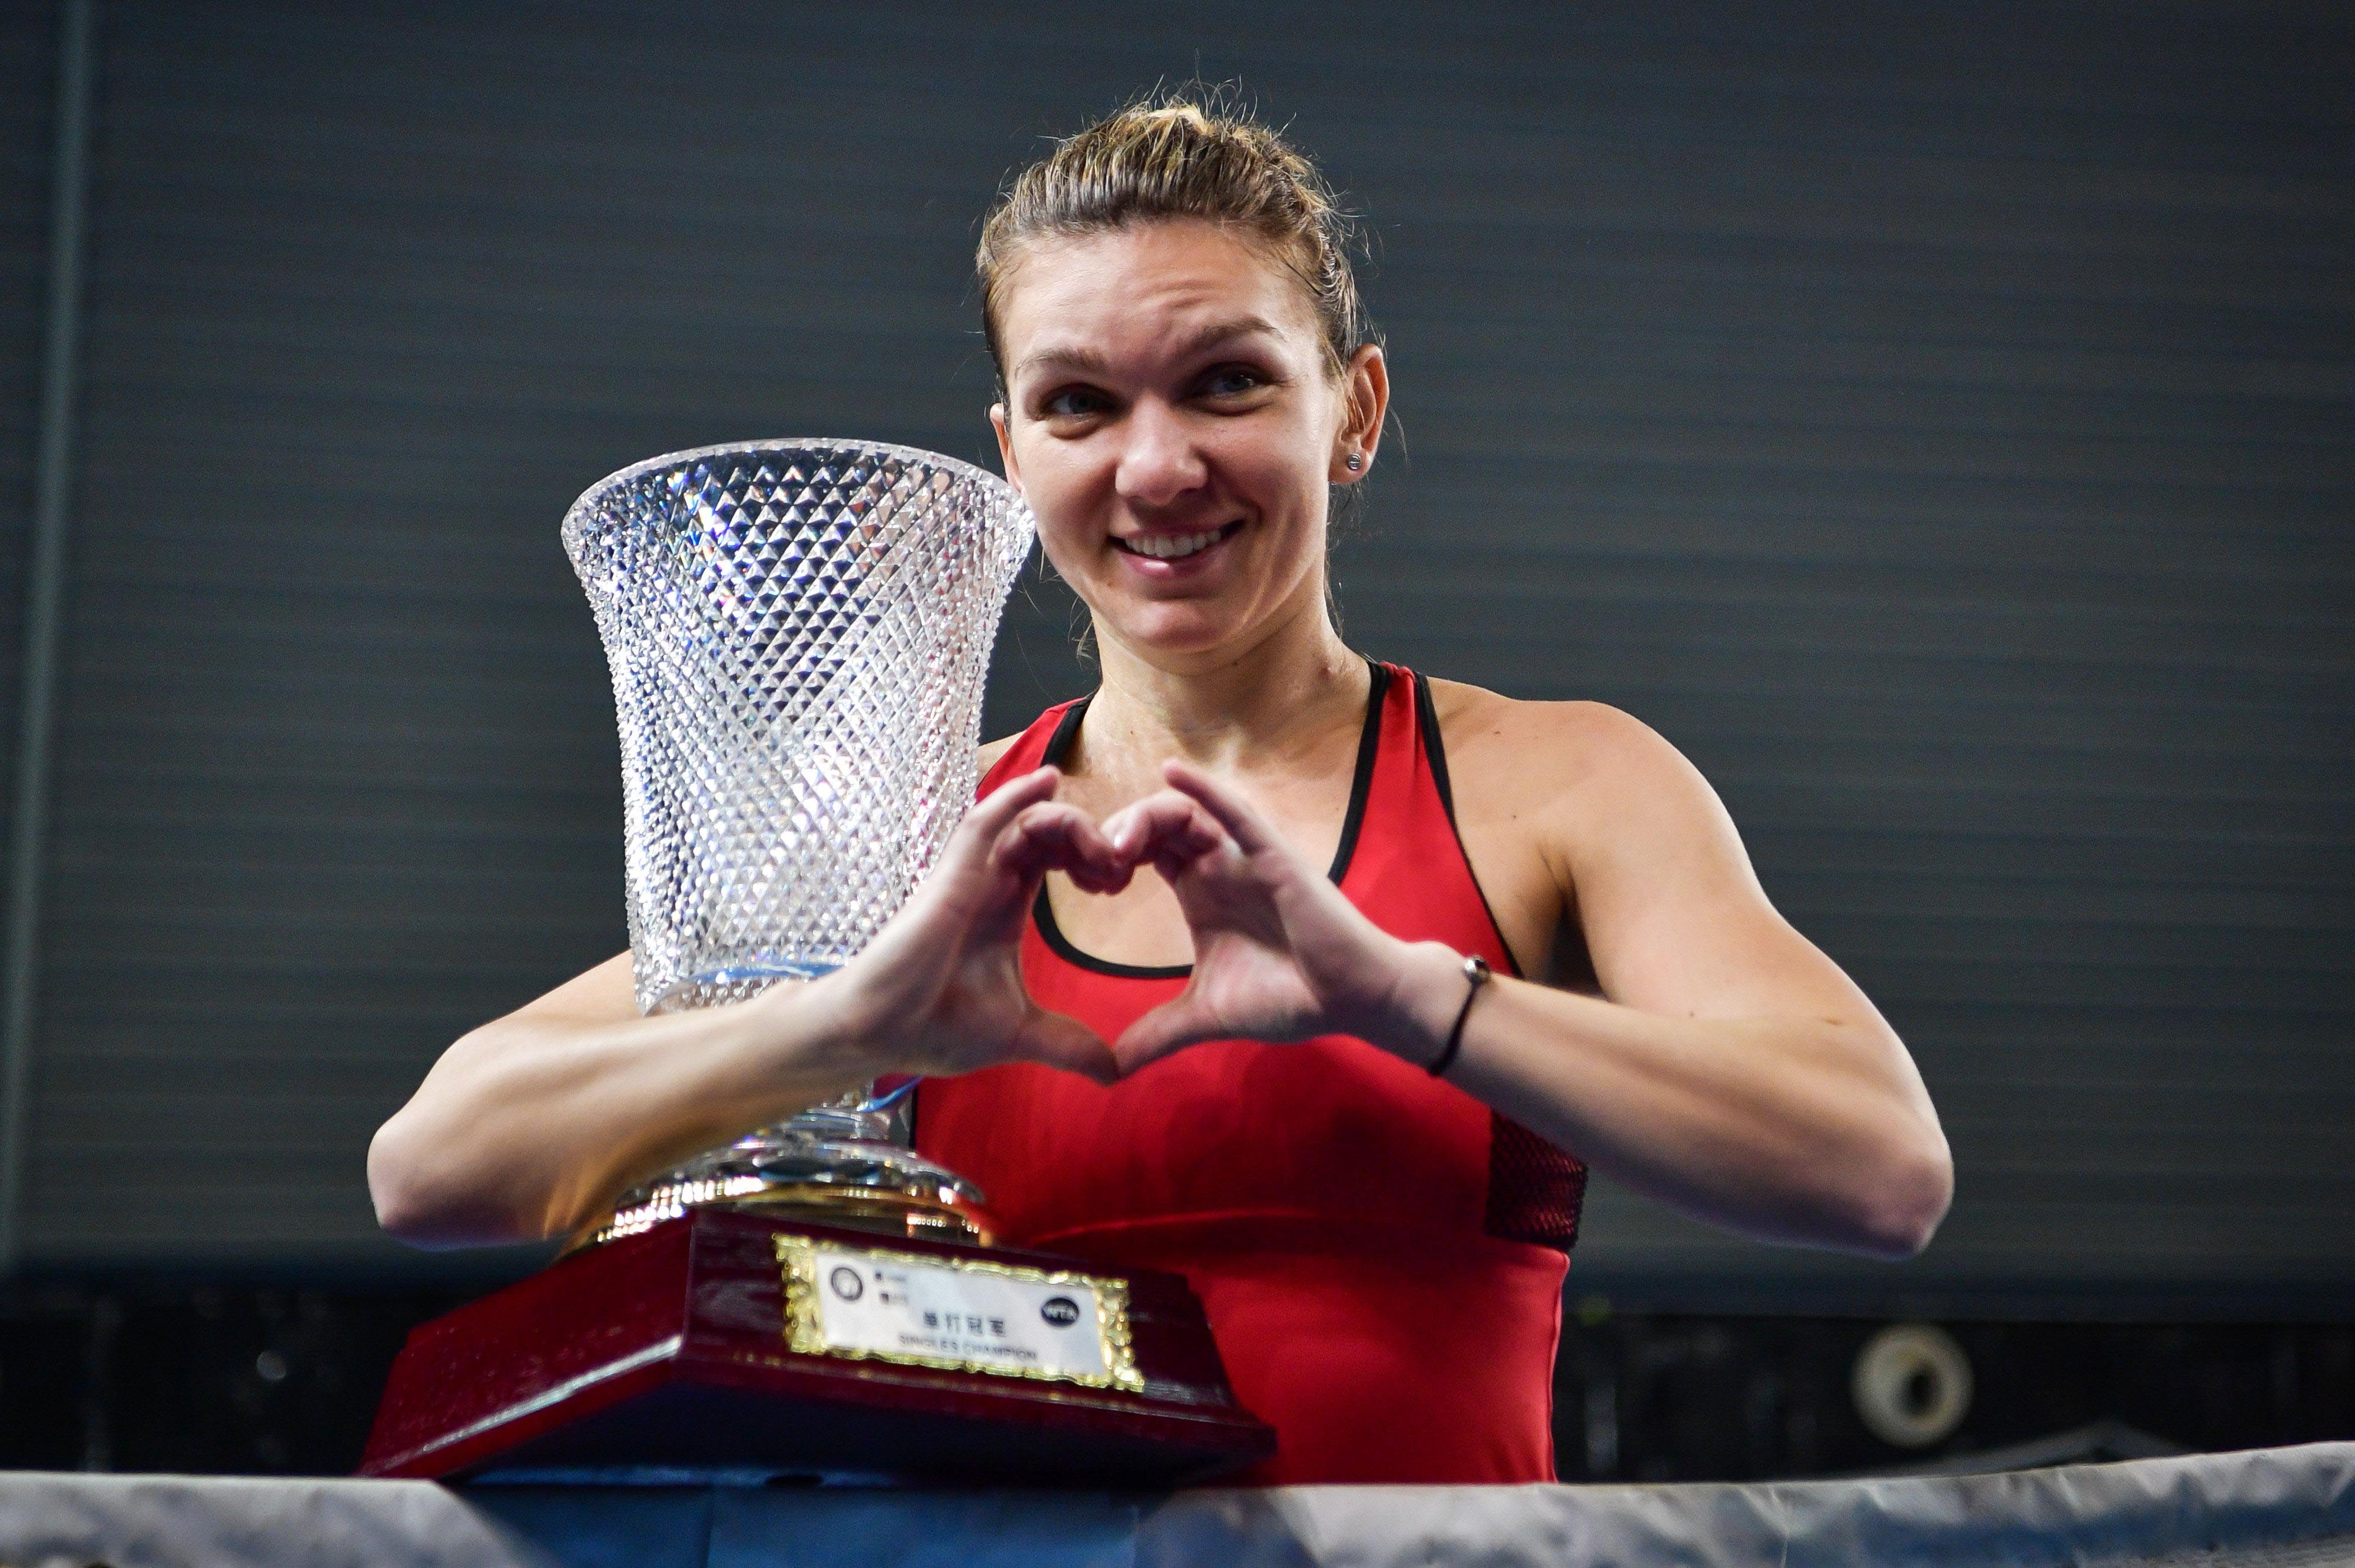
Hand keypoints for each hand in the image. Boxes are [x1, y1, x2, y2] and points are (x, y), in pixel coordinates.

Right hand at [822, 767, 1132, 1082]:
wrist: (882, 1035)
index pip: (1057, 859)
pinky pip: (984, 823)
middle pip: (1049, 834)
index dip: (1092, 858)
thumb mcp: (1021, 1035)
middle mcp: (989, 882)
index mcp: (1007, 907)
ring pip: (1025, 823)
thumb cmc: (936, 1027)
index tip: (1120, 883)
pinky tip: (1049, 781)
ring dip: (1070, 824)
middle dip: (1091, 839)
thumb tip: (1115, 1073)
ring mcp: (968, 875)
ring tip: (1104, 848)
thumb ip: (1068, 1045)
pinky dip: (1015, 797)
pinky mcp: (949, 876)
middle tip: (1122, 866)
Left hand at [1102, 759, 1419, 1073]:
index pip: (1142, 853)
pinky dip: (1203, 789)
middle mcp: (1217, 866)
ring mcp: (1244, 857)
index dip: (1105, 856)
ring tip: (1115, 845)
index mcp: (1198, 892)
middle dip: (1115, 835)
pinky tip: (1170, 770)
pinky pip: (1236, 813)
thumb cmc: (1289, 998)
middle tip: (1090, 867)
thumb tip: (1110, 1069)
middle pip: (1154, 827)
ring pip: (1185, 814)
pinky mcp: (1273, 857)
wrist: (1350, 1001)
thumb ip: (1159, 1033)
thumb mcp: (1207, 1016)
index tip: (1083, 885)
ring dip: (1145, 818)